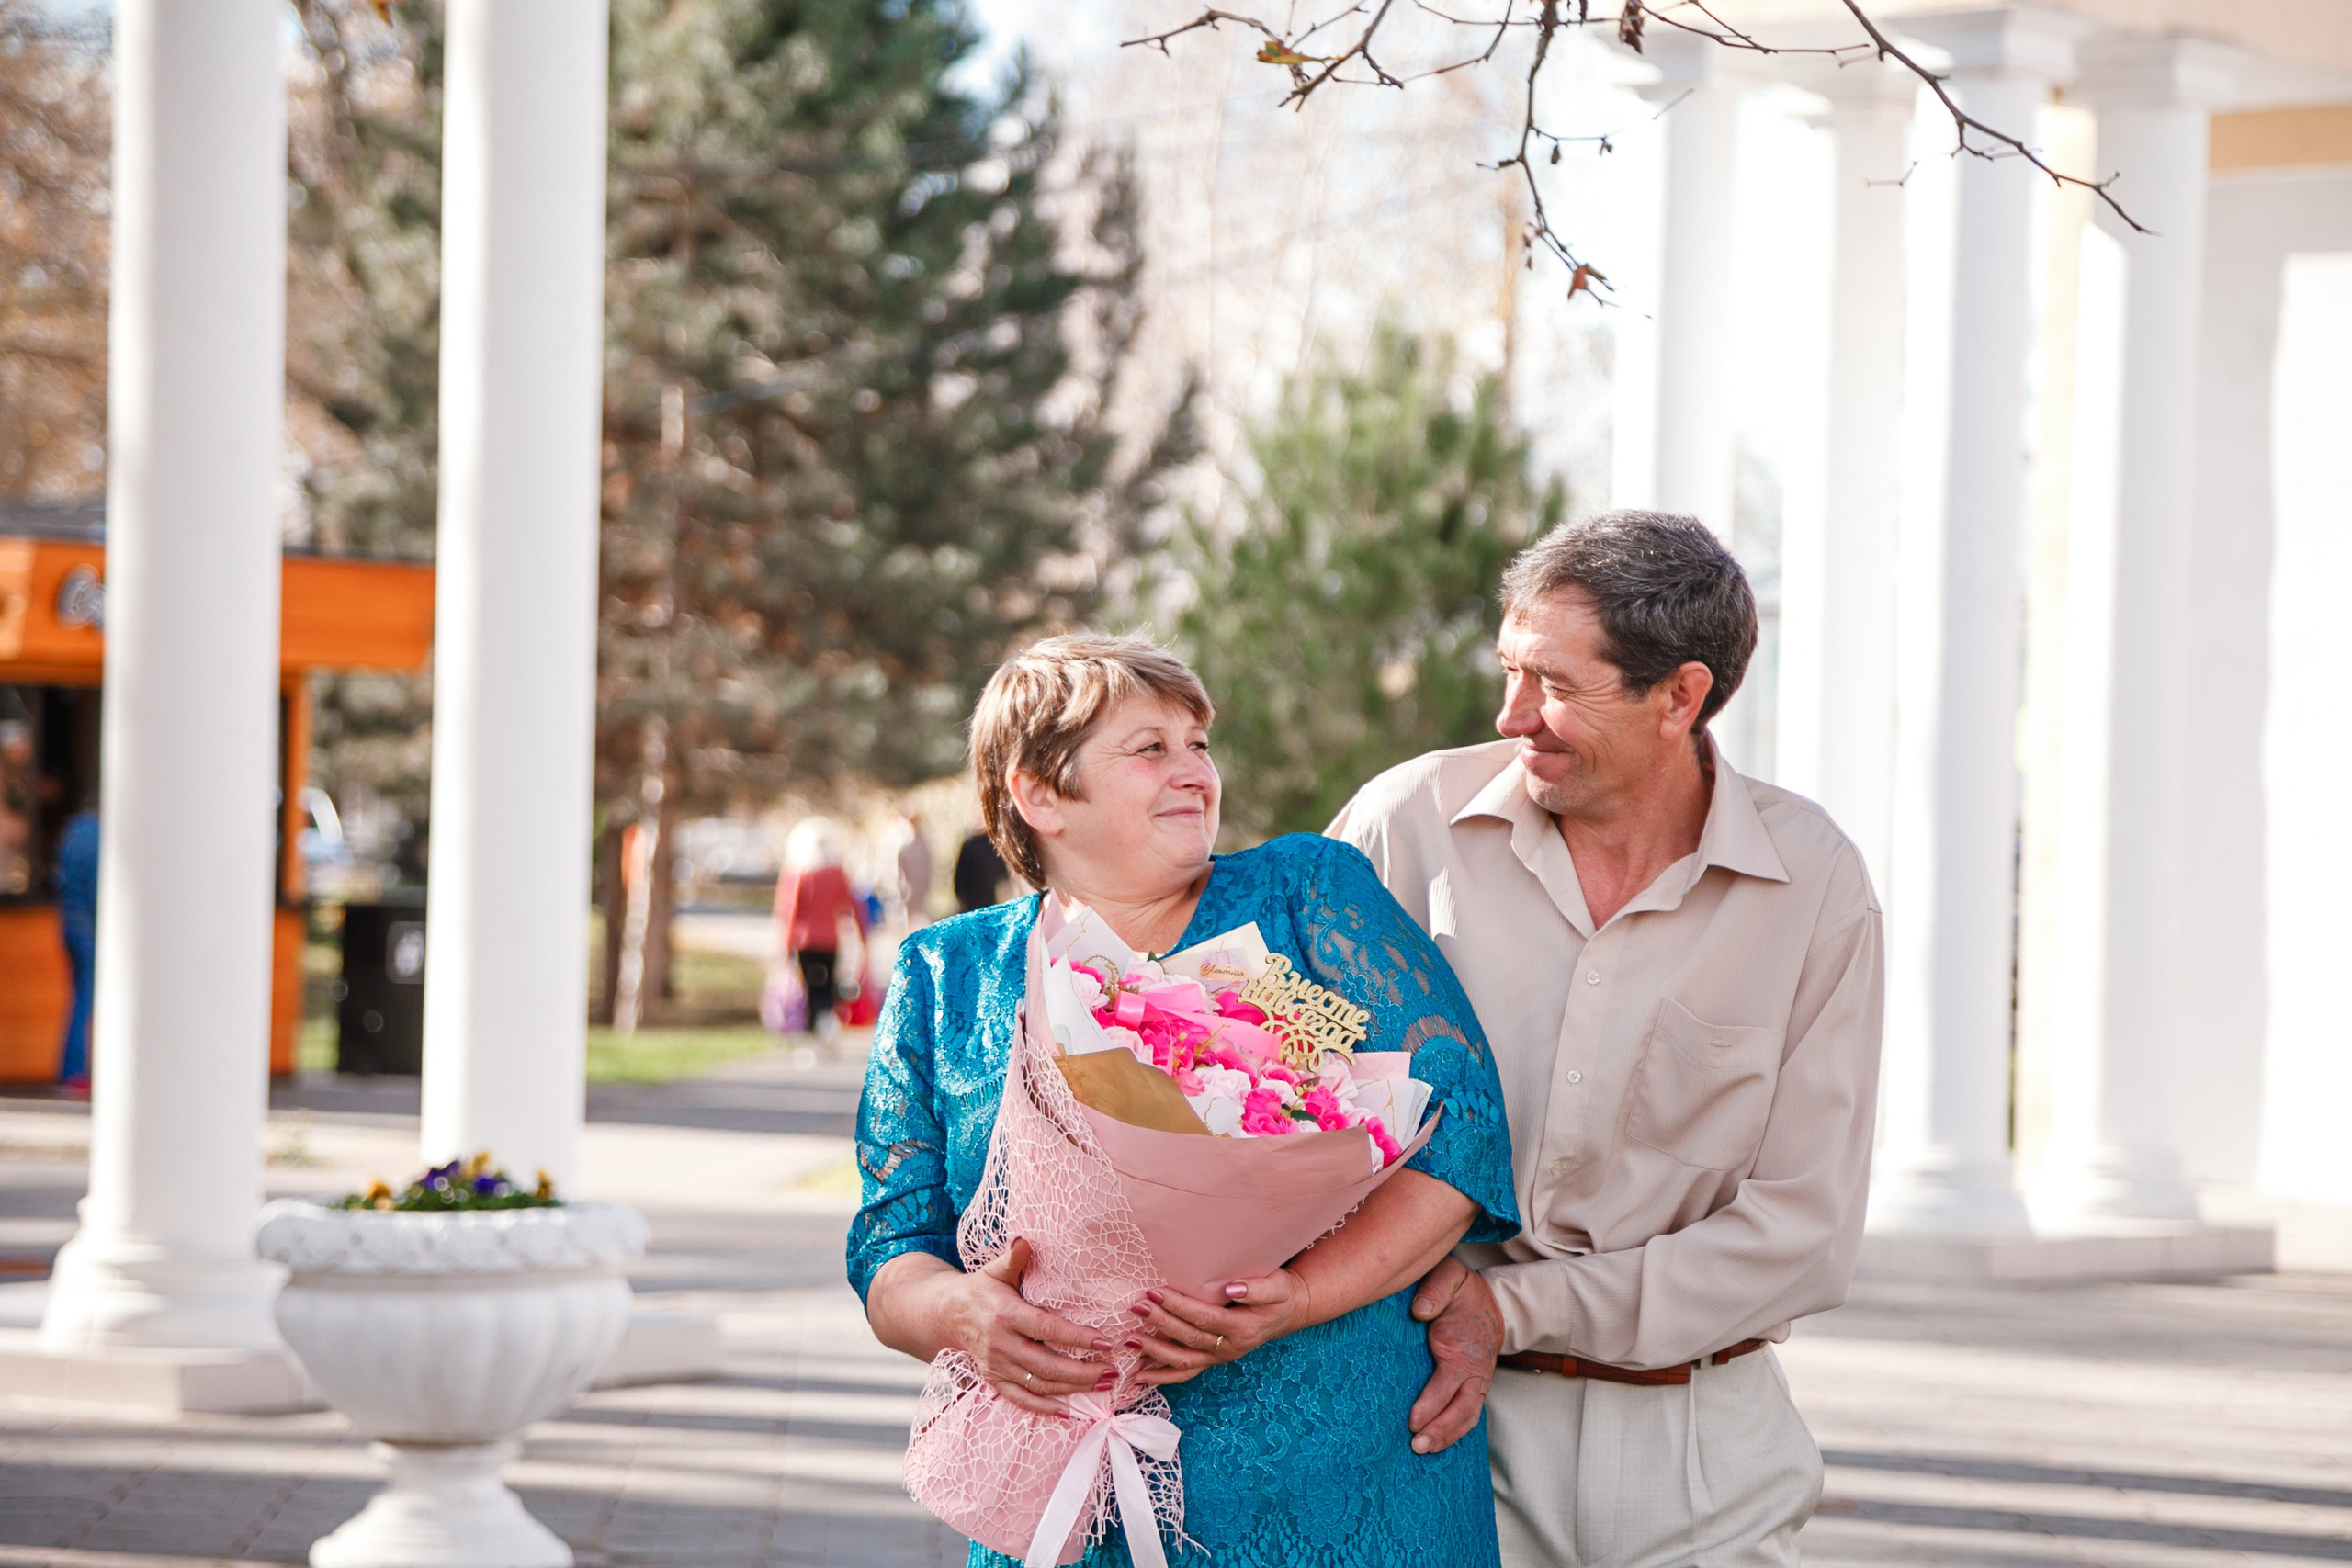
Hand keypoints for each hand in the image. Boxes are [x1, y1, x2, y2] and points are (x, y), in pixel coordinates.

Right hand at [937, 1239, 1110, 1416]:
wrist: (947, 1313)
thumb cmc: (980, 1288)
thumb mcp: (995, 1270)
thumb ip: (1014, 1258)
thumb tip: (1025, 1240)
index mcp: (1006, 1315)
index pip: (1048, 1330)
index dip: (1078, 1338)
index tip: (1106, 1342)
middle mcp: (1001, 1344)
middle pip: (1047, 1364)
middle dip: (1083, 1371)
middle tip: (1112, 1371)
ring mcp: (997, 1365)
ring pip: (1038, 1384)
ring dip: (1072, 1388)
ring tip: (1102, 1385)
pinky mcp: (993, 1379)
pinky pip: (1019, 1399)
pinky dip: (1042, 1408)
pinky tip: (1067, 1412)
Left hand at [1124, 1269, 1310, 1386]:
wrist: (1287, 1312)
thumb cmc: (1280, 1296)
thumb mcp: (1278, 1286)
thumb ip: (1258, 1289)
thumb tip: (1232, 1288)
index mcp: (1243, 1328)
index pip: (1205, 1318)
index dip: (1179, 1307)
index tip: (1156, 1291)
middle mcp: (1228, 1348)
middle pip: (1189, 1339)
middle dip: (1160, 1324)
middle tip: (1137, 1306)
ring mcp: (1218, 1357)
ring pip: (1183, 1361)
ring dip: (1154, 1352)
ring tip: (1129, 1340)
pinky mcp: (1210, 1359)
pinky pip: (1184, 1373)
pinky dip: (1160, 1377)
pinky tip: (1138, 1377)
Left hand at [1407, 1255, 1500, 1454]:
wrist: (1491, 1302)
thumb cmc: (1463, 1292)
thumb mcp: (1450, 1278)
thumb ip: (1435, 1291)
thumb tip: (1419, 1312)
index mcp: (1467, 1350)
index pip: (1449, 1383)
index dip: (1431, 1403)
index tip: (1413, 1419)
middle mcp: (1475, 1372)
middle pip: (1461, 1410)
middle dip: (1440, 1430)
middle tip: (1416, 1445)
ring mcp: (1476, 1383)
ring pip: (1466, 1418)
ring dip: (1447, 1436)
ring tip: (1422, 1450)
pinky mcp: (1472, 1388)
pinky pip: (1467, 1415)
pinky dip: (1454, 1433)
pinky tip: (1436, 1443)